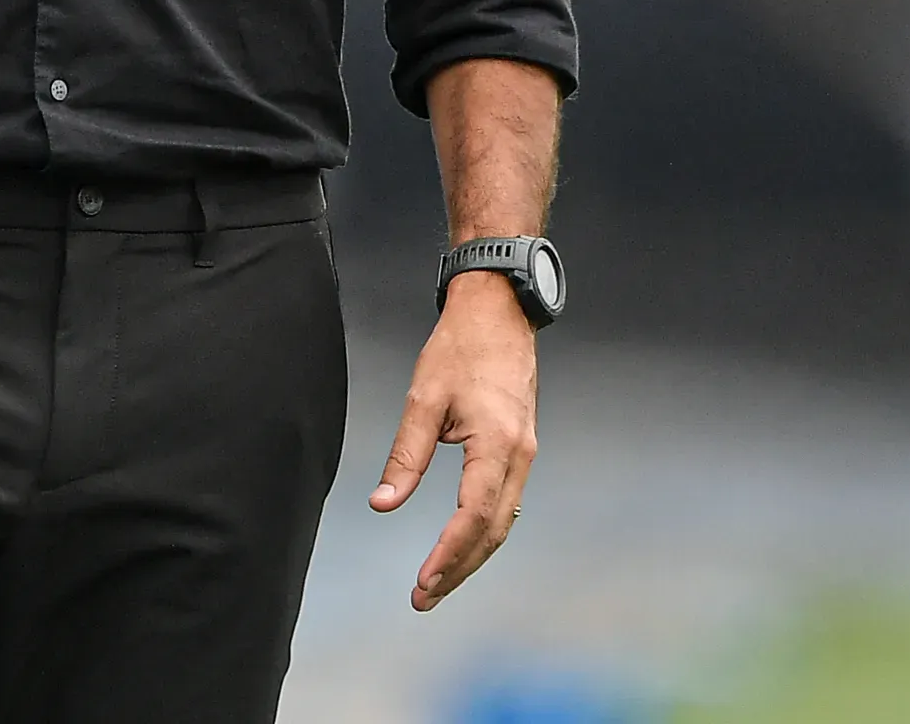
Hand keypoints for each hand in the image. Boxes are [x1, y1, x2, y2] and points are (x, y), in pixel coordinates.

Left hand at [367, 272, 537, 611]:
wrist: (497, 312)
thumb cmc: (460, 348)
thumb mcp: (423, 398)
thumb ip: (406, 456)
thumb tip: (384, 504)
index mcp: (497, 444)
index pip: (474, 516)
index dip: (448, 555)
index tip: (422, 583)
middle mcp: (520, 455)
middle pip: (493, 531)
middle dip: (459, 569)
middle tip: (423, 598)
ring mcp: (525, 453)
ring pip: (503, 522)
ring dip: (471, 555)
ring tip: (437, 582)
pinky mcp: (520, 448)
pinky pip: (505, 502)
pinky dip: (483, 531)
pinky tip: (461, 544)